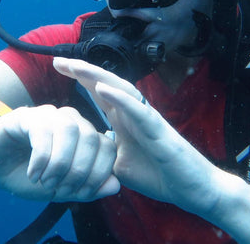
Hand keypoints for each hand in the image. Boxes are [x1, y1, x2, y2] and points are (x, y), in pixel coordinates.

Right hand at [0, 104, 119, 201]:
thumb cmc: (26, 175)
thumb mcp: (59, 188)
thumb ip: (87, 188)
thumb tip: (115, 185)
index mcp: (83, 136)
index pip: (107, 148)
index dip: (99, 173)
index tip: (80, 194)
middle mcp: (70, 120)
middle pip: (92, 138)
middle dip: (80, 170)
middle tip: (61, 189)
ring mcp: (49, 115)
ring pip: (71, 131)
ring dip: (61, 163)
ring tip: (46, 182)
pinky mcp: (27, 115)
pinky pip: (44, 132)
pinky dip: (42, 158)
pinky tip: (33, 174)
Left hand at [53, 57, 228, 215]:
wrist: (191, 190)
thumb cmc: (160, 175)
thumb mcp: (120, 165)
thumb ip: (104, 154)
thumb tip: (85, 151)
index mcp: (124, 120)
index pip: (99, 93)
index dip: (80, 78)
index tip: (58, 66)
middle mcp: (134, 113)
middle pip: (106, 84)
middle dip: (82, 71)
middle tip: (58, 60)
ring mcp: (147, 119)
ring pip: (121, 89)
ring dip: (98, 76)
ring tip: (76, 66)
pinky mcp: (159, 130)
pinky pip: (138, 110)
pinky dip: (120, 98)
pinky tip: (103, 88)